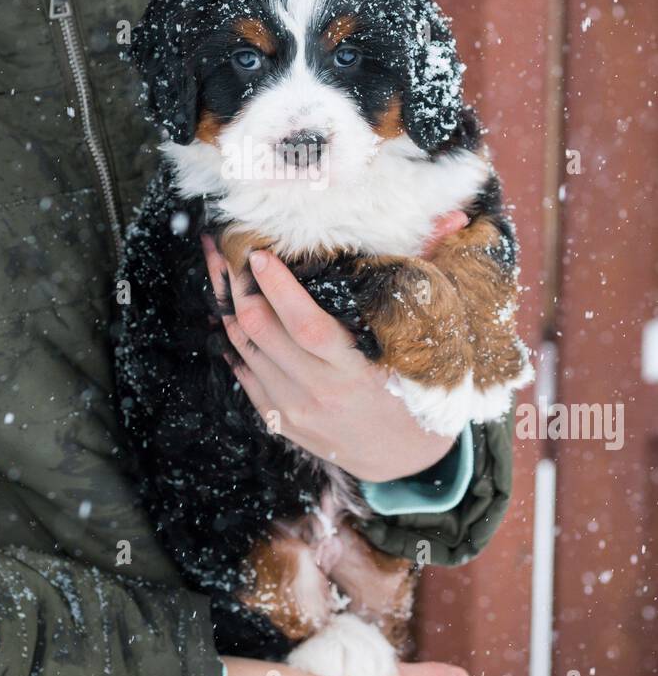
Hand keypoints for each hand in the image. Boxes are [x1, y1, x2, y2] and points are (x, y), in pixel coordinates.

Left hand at [200, 211, 468, 483]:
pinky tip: (231, 313)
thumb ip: (432, 272)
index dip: (277, 286)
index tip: (259, 253)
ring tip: (221, 271)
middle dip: (237, 285)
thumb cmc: (421, 388)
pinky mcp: (280, 421)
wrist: (407, 460)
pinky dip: (234, 341)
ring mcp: (294, 410)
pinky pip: (243, 375)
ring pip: (244, 349)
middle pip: (261, 331)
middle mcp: (318, 393)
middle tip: (227, 249)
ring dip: (229, 307)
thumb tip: (455, 215)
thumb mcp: (429, 339)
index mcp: (354, 371)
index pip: (304, 324)